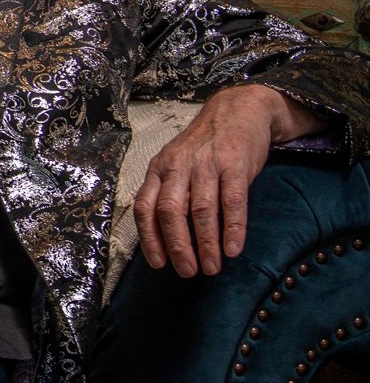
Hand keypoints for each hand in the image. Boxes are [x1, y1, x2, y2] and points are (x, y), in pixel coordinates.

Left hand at [135, 84, 317, 276]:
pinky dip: (233, 228)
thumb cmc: (204, 146)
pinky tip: (234, 249)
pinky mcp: (235, 164)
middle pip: (170, 212)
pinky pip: (233, 202)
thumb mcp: (176, 163)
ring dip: (206, 244)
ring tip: (212, 267)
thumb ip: (168, 192)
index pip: (144, 207)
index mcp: (159, 168)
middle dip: (177, 246)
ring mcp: (207, 164)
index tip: (159, 264)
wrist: (238, 110)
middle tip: (187, 272)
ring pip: (201, 210)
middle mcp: (178, 166)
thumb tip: (164, 236)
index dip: (149, 238)